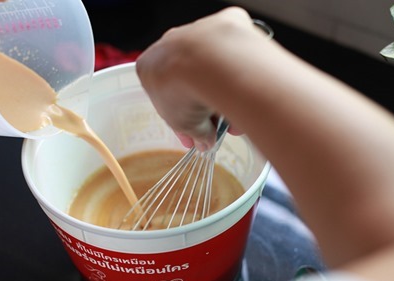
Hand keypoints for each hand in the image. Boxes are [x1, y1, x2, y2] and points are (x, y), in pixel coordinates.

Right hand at [136, 7, 267, 150]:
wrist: (207, 61)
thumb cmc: (181, 90)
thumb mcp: (181, 123)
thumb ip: (193, 132)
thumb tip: (205, 141)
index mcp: (149, 67)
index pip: (164, 97)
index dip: (181, 122)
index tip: (194, 136)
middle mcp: (170, 45)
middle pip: (188, 82)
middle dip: (204, 109)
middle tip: (217, 131)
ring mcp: (196, 33)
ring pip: (212, 70)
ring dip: (223, 96)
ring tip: (236, 121)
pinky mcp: (224, 26)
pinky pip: (232, 56)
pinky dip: (237, 75)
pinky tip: (245, 96)